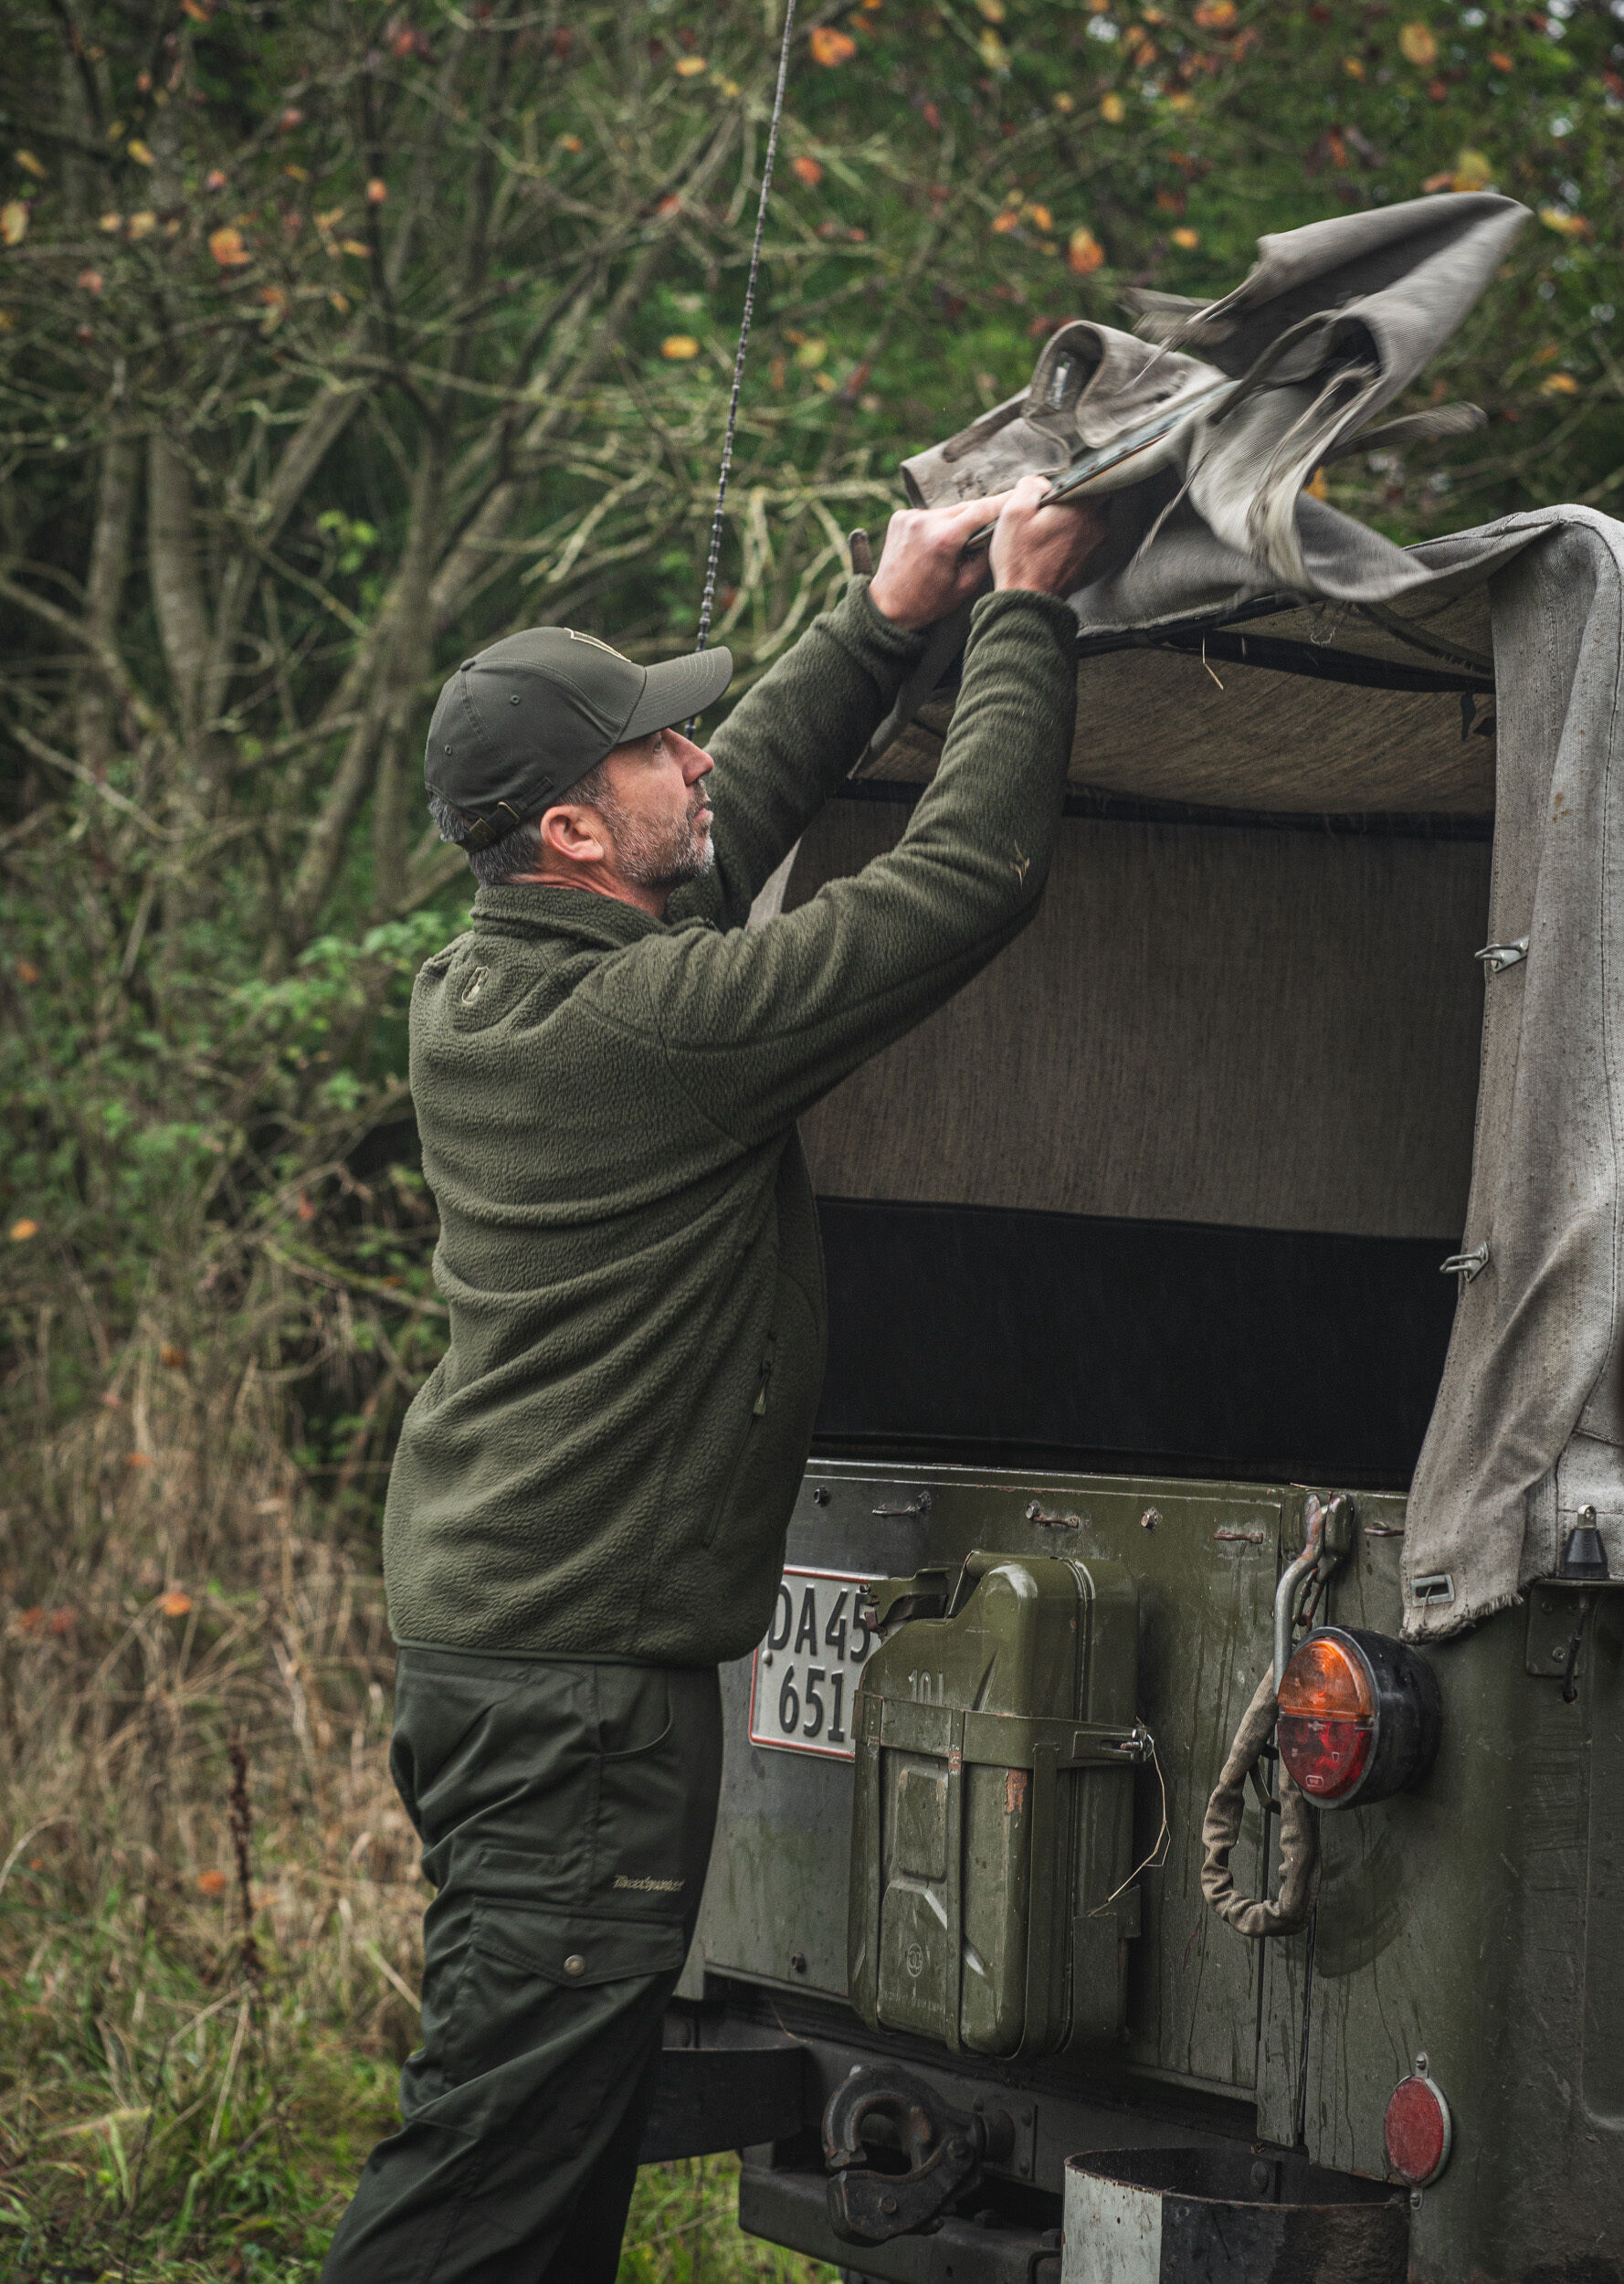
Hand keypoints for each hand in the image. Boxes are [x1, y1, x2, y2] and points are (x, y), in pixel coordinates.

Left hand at [867, 491, 1010, 629]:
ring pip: (948, 511)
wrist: (887, 607)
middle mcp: (925, 521)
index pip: (982, 510)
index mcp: (943, 539)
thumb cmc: (928, 603)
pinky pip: (931, 515)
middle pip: (966, 507)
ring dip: (959, 520)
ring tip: (963, 540)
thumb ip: (985, 555)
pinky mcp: (900, 517)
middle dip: (983, 513)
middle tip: (1000, 517)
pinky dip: (940, 524)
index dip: (1003, 501)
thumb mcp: (965, 586)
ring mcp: (910, 517)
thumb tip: (1000, 531)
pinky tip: (938, 541)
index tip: (1019, 495)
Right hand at [989, 472, 1109, 599]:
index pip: (1100, 477)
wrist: (1027, 602)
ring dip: (1074, 517)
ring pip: (1091, 519)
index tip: (1065, 479)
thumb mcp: (1014, 512)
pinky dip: (1071, 536)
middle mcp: (1097, 526)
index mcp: (1083, 508)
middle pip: (1096, 498)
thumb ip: (1030, 486)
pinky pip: (1083, 539)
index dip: (1083, 473)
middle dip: (1078, 495)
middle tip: (1053, 500)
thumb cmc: (1020, 559)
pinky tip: (1050, 541)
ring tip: (1048, 521)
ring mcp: (1094, 545)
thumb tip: (1041, 483)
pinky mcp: (1086, 562)